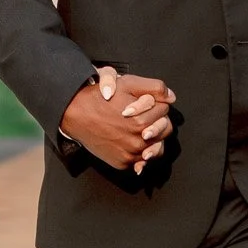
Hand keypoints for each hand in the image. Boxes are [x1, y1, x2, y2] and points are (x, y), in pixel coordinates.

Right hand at [60, 68, 176, 174]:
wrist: (76, 114)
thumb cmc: (101, 97)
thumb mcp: (128, 84)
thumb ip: (154, 88)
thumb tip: (172, 97)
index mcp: (141, 121)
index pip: (164, 111)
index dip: (156, 104)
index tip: (146, 102)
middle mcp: (137, 141)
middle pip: (164, 131)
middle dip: (157, 121)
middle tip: (144, 115)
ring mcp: (130, 154)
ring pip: (155, 148)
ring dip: (152, 138)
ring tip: (140, 128)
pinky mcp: (122, 163)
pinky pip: (141, 160)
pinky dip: (140, 152)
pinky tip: (131, 140)